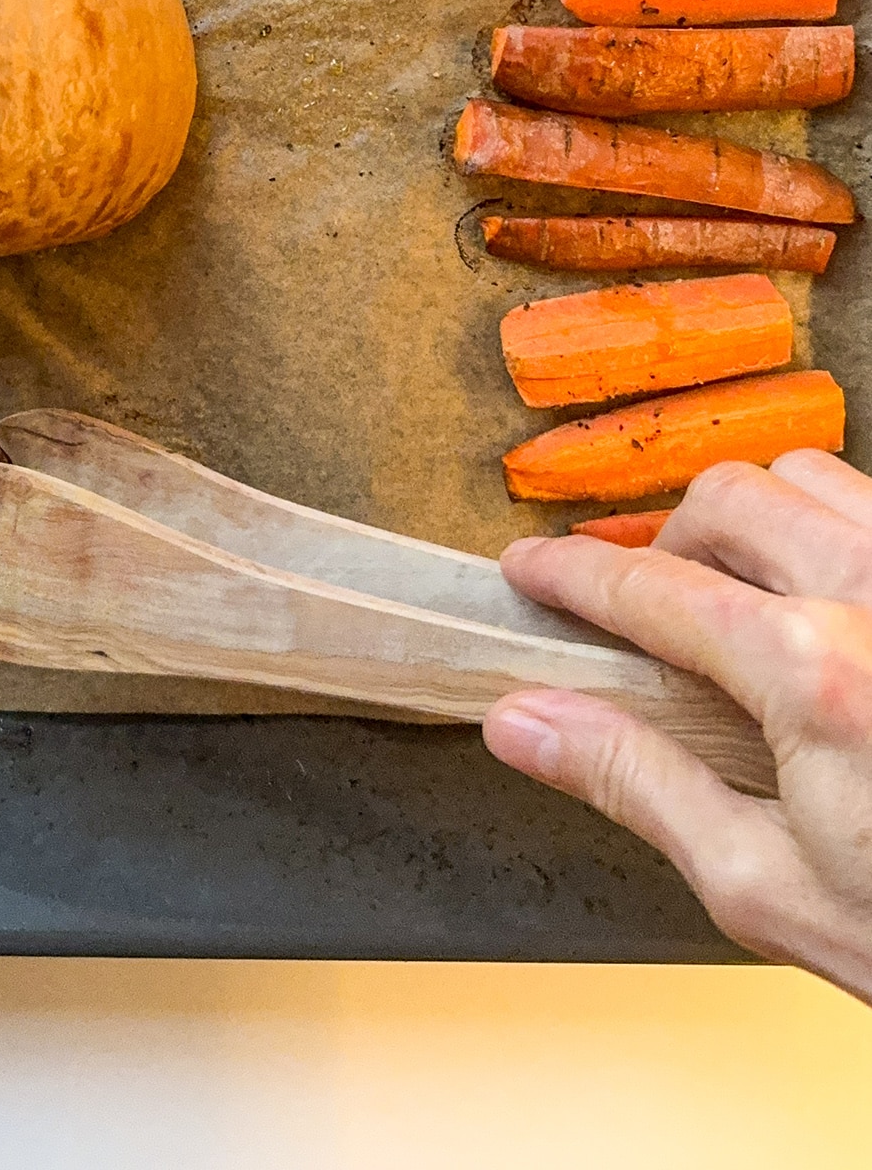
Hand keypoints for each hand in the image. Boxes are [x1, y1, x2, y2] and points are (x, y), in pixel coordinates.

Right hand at [486, 450, 871, 1001]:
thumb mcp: (764, 884)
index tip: (533, 573)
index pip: (649, 586)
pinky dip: (834, 530)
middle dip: (665, 542)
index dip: (569, 575)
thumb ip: (636, 782)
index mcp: (811, 673)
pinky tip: (827, 599)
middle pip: (724, 500)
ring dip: (756, 521)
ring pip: (808, 478)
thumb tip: (528, 724)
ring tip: (742, 594)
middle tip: (648, 611)